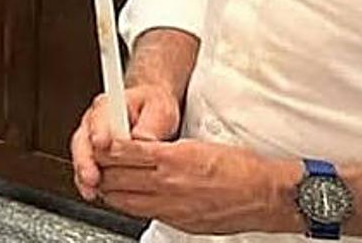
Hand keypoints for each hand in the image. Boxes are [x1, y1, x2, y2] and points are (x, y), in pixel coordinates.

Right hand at [71, 83, 180, 199]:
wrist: (152, 112)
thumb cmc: (153, 108)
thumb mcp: (159, 108)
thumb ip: (151, 122)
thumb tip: (144, 138)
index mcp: (108, 106)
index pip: (98, 118)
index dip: (99, 132)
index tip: (101, 143)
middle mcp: (94, 123)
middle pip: (82, 141)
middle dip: (85, 160)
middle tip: (92, 175)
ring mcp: (91, 141)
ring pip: (81, 158)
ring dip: (84, 174)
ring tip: (90, 188)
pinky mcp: (94, 158)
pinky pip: (85, 171)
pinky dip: (87, 183)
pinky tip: (93, 193)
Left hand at [94, 139, 297, 234]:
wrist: (267, 195)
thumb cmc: (241, 166)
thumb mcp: (198, 143)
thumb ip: (164, 148)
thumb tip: (137, 147)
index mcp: (174, 158)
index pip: (124, 152)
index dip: (105, 147)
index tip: (98, 141)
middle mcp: (170, 184)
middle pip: (117, 177)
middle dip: (101, 168)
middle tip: (94, 160)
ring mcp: (174, 206)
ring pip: (125, 200)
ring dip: (111, 189)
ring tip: (105, 179)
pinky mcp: (181, 222)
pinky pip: (145, 212)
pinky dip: (131, 204)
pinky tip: (129, 197)